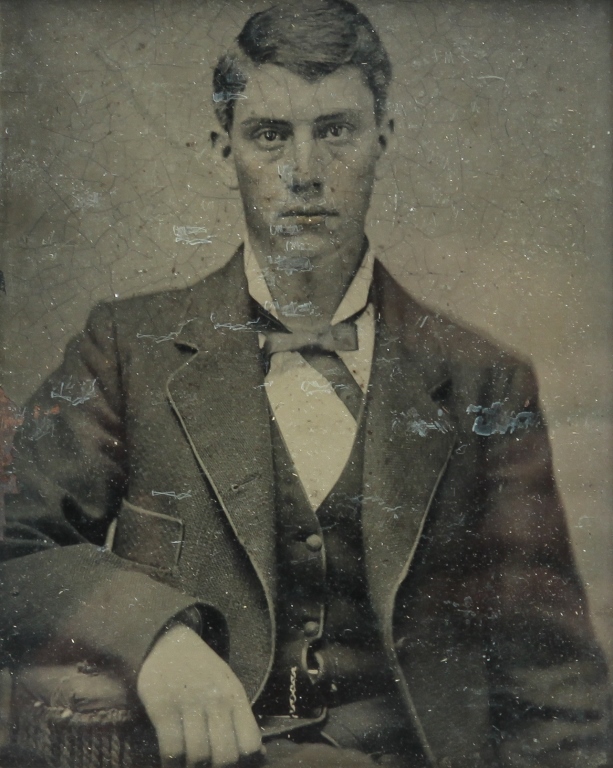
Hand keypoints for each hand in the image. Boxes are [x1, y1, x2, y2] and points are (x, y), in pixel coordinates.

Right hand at [137, 623, 262, 766]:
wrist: (168, 643)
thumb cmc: (201, 671)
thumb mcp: (228, 686)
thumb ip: (241, 719)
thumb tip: (260, 756)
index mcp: (235, 696)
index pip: (250, 744)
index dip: (244, 763)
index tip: (232, 763)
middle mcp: (216, 699)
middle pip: (224, 757)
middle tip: (208, 766)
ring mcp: (189, 703)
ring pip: (198, 757)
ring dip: (193, 767)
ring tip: (189, 764)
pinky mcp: (163, 707)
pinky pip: (171, 750)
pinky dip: (171, 764)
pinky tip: (171, 761)